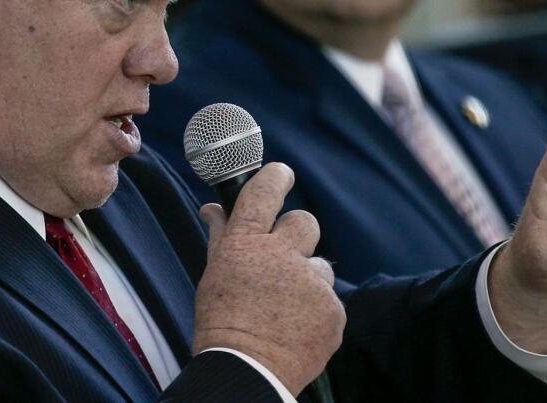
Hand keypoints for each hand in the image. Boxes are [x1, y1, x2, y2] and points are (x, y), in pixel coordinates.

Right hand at [193, 163, 344, 393]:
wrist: (246, 372)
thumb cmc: (222, 323)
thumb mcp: (215, 275)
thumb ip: (220, 236)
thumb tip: (212, 209)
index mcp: (245, 244)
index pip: (264, 191)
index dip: (276, 177)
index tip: (282, 174)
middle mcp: (281, 256)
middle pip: (305, 221)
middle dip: (297, 235)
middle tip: (283, 259)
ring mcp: (311, 283)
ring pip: (319, 266)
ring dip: (306, 280)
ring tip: (285, 308)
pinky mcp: (333, 310)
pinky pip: (328, 299)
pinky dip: (316, 311)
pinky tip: (296, 327)